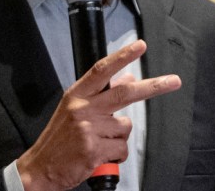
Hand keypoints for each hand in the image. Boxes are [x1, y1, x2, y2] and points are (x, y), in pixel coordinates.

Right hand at [16, 40, 180, 190]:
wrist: (41, 168)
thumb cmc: (59, 139)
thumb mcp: (75, 109)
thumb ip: (100, 94)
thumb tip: (127, 78)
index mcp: (77, 95)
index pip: (102, 70)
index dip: (122, 56)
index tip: (140, 46)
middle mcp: (82, 108)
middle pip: (124, 94)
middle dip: (153, 87)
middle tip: (173, 81)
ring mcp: (88, 129)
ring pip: (125, 128)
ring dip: (119, 138)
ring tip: (100, 143)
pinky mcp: (94, 150)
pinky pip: (121, 149)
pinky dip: (117, 156)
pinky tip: (101, 156)